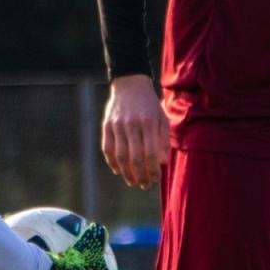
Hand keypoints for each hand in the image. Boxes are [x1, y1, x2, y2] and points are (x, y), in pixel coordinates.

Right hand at [101, 74, 167, 190]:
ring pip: (120, 156)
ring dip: (126, 173)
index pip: (150, 153)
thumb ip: (163, 140)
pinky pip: (107, 149)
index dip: (153, 170)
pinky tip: (118, 171)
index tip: (156, 180)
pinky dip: (112, 162)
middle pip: (135, 158)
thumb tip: (162, 162)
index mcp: (149, 123)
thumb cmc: (149, 105)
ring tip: (132, 182)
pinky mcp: (106, 125)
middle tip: (144, 185)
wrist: (130, 84)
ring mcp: (117, 125)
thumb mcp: (162, 118)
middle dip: (140, 176)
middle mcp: (132, 124)